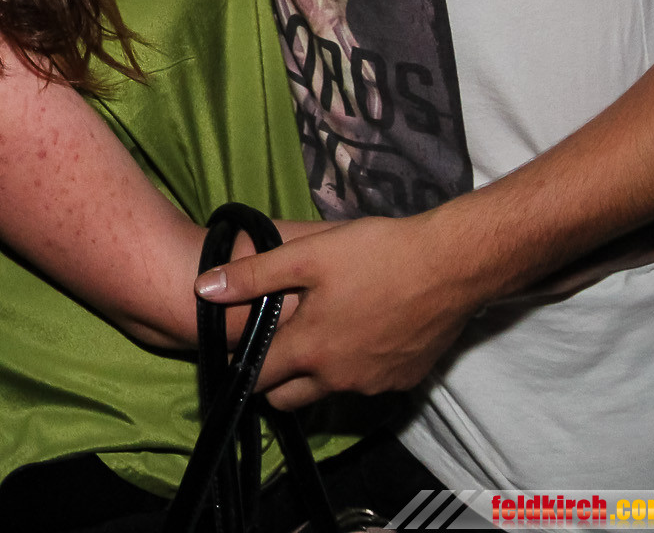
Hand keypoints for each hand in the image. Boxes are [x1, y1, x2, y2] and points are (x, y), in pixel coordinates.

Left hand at [194, 212, 482, 409]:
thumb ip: (251, 276)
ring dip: (313, 375)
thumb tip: (202, 288)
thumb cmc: (375, 255)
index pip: (256, 377)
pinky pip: (365, 384)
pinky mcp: (405, 380)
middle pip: (288, 398)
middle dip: (271, 379)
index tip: (230, 349)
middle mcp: (339, 379)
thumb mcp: (305, 256)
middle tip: (269, 344)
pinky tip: (356, 336)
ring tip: (313, 336)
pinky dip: (352, 369)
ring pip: (327, 392)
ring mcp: (375, 384)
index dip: (238, 363)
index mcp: (310, 351)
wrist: (451, 266)